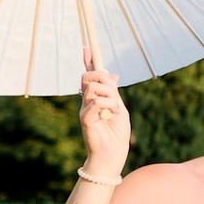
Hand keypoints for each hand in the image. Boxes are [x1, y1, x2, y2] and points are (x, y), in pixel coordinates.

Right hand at [78, 57, 130, 182]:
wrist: (112, 156)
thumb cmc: (117, 135)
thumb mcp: (119, 108)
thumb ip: (113, 92)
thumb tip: (113, 74)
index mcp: (96, 99)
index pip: (89, 77)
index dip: (88, 61)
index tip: (87, 47)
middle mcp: (87, 102)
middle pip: (88, 77)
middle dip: (101, 76)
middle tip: (112, 89)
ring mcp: (84, 110)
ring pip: (93, 88)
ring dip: (110, 95)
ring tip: (115, 109)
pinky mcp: (84, 119)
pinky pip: (95, 102)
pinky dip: (108, 105)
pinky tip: (113, 114)